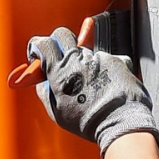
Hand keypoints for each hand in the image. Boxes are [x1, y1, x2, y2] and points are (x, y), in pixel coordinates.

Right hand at [26, 26, 157, 153]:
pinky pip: (108, 60)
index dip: (37, 47)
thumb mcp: (57, 112)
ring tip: (94, 87)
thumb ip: (46, 92)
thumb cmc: (88, 122)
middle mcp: (78, 60)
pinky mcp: (117, 60)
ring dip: (86, 64)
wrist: (120, 123)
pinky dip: (106, 71)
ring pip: (87, 52)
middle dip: (58, 40)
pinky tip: (110, 88)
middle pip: (63, 34)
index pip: (43, 44)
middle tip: (60, 54)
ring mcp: (98, 58)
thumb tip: (42, 81)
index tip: (38, 54)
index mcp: (59, 72)